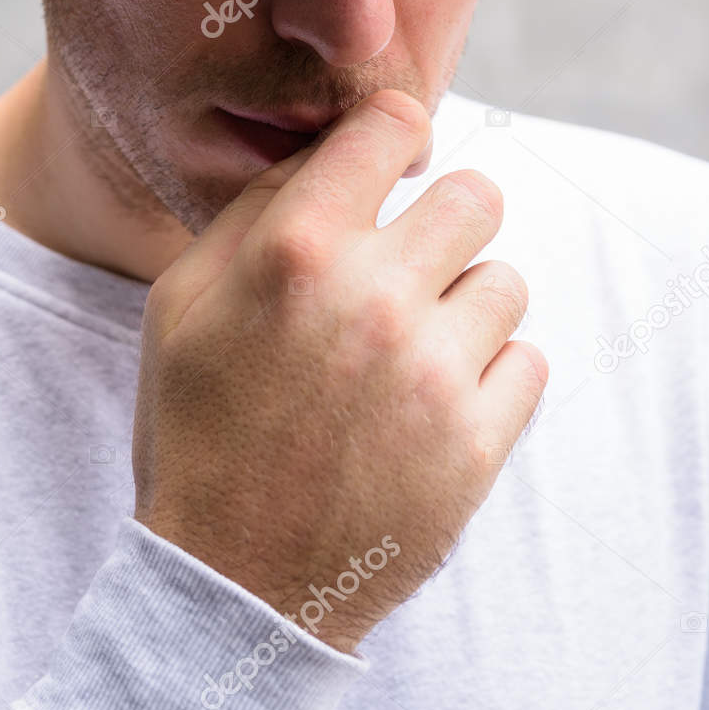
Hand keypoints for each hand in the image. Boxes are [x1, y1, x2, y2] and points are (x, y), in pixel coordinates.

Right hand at [132, 90, 546, 652]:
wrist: (231, 582)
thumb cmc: (199, 430)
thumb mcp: (180, 305)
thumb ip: (253, 212)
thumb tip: (328, 153)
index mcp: (294, 251)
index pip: (389, 127)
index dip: (394, 136)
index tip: (392, 166)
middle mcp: (372, 297)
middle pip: (475, 196)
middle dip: (446, 223)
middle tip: (413, 266)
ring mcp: (433, 373)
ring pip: (506, 282)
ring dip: (466, 308)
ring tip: (414, 352)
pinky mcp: (477, 443)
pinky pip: (528, 362)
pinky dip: (490, 378)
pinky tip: (434, 405)